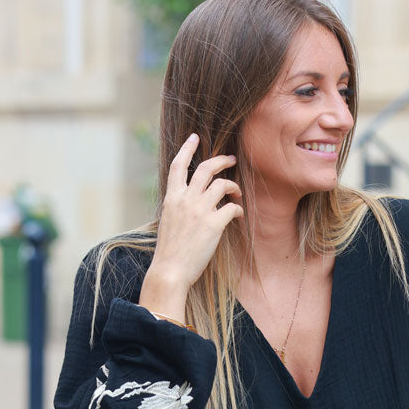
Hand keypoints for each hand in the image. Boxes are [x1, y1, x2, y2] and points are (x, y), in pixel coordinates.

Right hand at [150, 132, 243, 290]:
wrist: (170, 270)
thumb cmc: (170, 251)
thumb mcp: (168, 221)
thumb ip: (179, 206)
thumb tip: (193, 200)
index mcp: (172, 198)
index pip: (178, 165)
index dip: (187, 148)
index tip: (195, 138)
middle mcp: (185, 199)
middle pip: (206, 168)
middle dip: (221, 160)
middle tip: (231, 159)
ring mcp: (199, 210)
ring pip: (222, 184)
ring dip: (234, 186)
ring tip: (237, 194)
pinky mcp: (213, 224)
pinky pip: (232, 208)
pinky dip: (238, 210)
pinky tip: (239, 216)